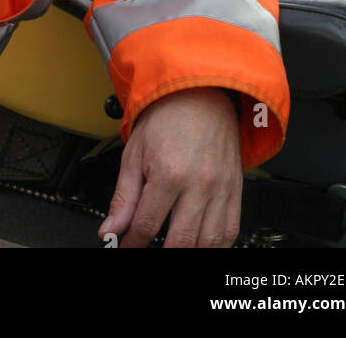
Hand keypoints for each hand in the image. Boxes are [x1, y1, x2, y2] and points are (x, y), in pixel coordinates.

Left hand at [99, 87, 242, 248]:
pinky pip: (231, 230)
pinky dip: (216, 245)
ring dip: (190, 252)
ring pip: (208, 242)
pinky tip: (203, 246)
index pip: (147, 225)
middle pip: (180, 242)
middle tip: (148, 251)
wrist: (200, 92)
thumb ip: (124, 196)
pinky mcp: (235, 189)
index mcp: (169, 174)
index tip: (125, 247)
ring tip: (174, 250)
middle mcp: (198, 185)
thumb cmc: (168, 116)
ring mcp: (220, 189)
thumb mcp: (135, 152)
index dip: (132, 244)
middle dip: (161, 254)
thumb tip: (110, 228)